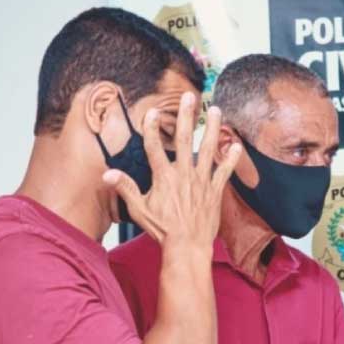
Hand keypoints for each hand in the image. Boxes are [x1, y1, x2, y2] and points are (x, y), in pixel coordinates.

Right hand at [103, 93, 240, 247]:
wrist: (187, 246)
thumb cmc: (162, 229)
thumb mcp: (139, 210)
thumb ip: (126, 188)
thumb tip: (106, 174)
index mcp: (163, 177)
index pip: (154, 146)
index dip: (151, 128)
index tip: (152, 111)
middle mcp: (183, 174)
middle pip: (183, 139)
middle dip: (187, 116)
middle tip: (190, 97)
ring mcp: (201, 181)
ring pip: (208, 149)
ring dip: (213, 128)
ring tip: (217, 110)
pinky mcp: (215, 191)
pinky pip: (224, 171)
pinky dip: (231, 158)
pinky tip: (236, 145)